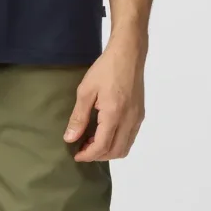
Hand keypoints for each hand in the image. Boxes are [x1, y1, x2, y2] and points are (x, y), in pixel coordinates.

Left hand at [63, 37, 145, 161]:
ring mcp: (137, 118)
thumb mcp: (86, 91)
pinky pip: (130, 137)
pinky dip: (118, 142)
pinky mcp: (140, 114)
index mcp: (114, 115)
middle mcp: (129, 120)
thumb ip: (78, 117)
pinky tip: (106, 132)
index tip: (76, 154)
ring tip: (93, 141)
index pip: (102, 146)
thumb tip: (70, 138)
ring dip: (109, 151)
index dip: (88, 155)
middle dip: (98, 155)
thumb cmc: (106, 69)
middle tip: (82, 148)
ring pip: (125, 147)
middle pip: (115, 152)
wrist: (129, 54)